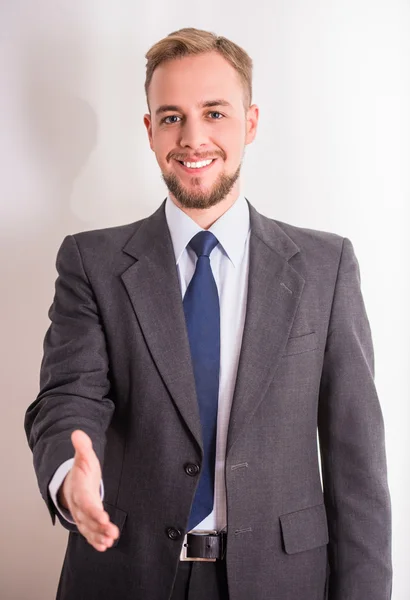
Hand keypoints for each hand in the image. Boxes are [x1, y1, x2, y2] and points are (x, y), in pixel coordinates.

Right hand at [58, 430, 119, 551]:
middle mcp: (79, 506)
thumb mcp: (84, 457)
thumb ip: (83, 447)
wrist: (71, 483)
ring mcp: (81, 515)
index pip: (86, 502)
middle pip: (88, 519)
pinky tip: (104, 546)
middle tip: (111, 533)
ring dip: (98, 536)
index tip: (104, 517)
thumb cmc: (82, 471)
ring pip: (88, 528)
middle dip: (99, 527)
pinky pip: (89, 533)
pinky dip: (95, 540)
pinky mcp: (86, 521)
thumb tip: (77, 433)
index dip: (94, 511)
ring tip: (110, 541)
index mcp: (79, 490)